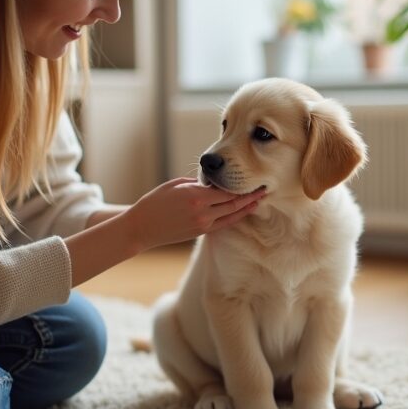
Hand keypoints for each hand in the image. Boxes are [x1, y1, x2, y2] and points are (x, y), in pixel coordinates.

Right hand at [125, 177, 265, 250]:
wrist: (142, 228)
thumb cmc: (155, 201)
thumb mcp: (177, 184)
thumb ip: (197, 182)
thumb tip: (214, 179)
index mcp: (196, 197)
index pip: (226, 190)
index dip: (242, 184)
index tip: (254, 176)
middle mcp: (202, 212)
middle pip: (233, 203)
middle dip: (250, 195)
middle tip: (265, 187)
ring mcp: (202, 224)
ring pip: (231, 215)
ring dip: (246, 207)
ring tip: (260, 199)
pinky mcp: (201, 232)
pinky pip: (223, 223)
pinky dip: (235, 216)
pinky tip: (244, 210)